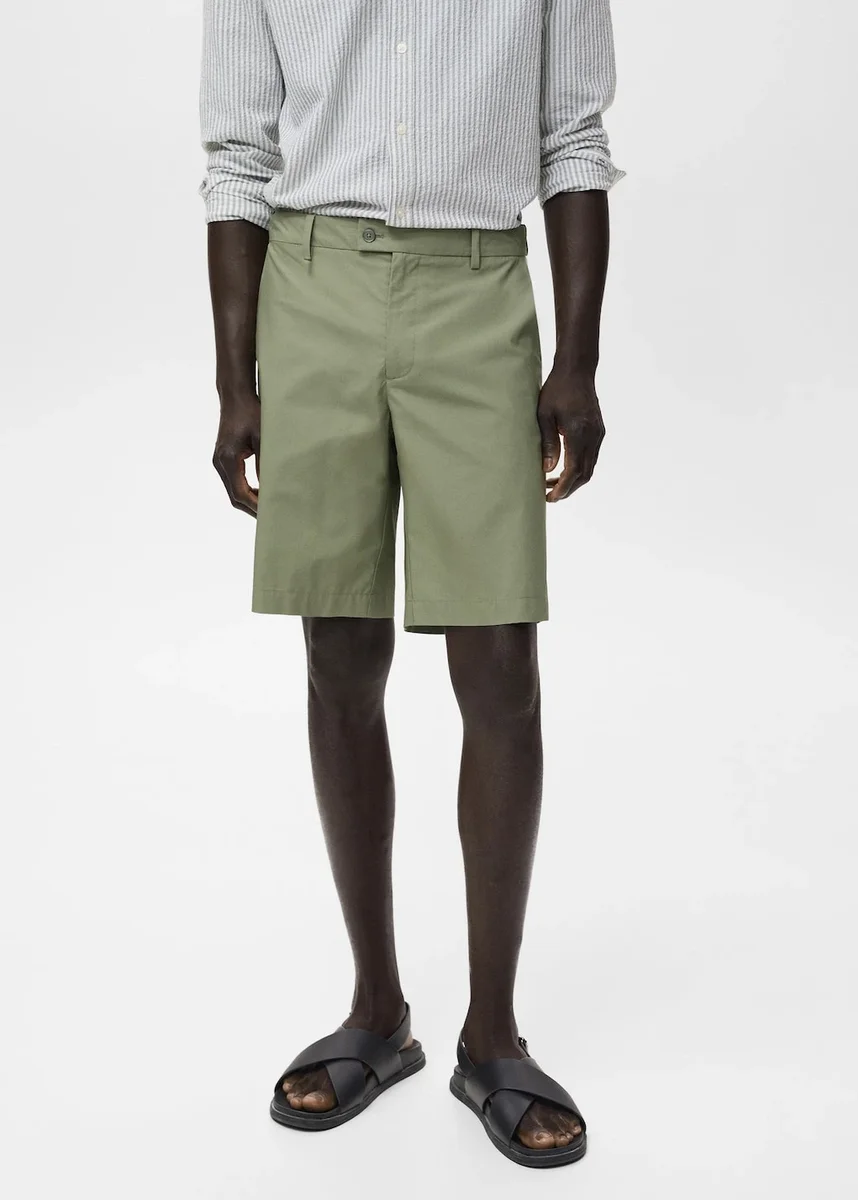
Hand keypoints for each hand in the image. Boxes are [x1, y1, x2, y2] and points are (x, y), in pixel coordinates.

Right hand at [212, 389, 260, 516]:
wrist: (235, 396)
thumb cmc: (250, 412)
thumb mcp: (262, 437)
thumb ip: (265, 464)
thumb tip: (271, 488)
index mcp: (228, 458)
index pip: (240, 493)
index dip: (255, 506)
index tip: (269, 514)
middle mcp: (220, 462)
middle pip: (234, 497)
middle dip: (252, 508)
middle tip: (270, 518)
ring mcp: (219, 461)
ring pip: (232, 491)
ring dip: (248, 500)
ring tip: (267, 507)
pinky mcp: (222, 458)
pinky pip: (232, 482)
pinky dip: (245, 490)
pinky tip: (259, 491)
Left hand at [537, 366, 605, 501]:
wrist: (577, 371)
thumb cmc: (556, 390)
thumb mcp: (544, 415)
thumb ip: (548, 443)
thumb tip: (548, 469)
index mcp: (579, 433)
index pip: (574, 470)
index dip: (563, 488)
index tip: (550, 497)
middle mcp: (593, 436)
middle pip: (584, 474)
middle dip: (568, 489)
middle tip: (550, 496)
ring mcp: (598, 434)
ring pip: (590, 468)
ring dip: (573, 479)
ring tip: (553, 483)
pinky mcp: (599, 431)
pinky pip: (591, 457)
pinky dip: (579, 468)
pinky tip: (564, 467)